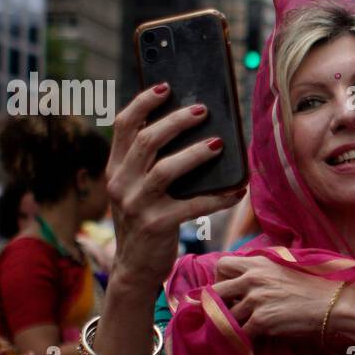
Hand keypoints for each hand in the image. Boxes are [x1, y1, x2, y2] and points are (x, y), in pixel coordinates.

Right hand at [106, 84, 245, 291]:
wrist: (135, 268)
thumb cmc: (147, 219)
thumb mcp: (139, 189)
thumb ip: (152, 162)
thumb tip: (194, 129)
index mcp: (116, 168)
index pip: (123, 125)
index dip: (143, 102)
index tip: (166, 86)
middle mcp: (121, 183)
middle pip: (147, 141)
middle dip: (176, 121)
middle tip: (203, 110)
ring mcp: (136, 205)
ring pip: (165, 169)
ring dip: (195, 154)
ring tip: (219, 143)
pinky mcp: (156, 225)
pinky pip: (192, 205)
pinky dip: (218, 197)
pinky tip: (238, 190)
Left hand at [210, 255, 340, 339]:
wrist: (332, 304)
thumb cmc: (313, 288)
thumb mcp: (285, 269)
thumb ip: (263, 272)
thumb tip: (244, 283)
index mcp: (259, 263)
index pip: (222, 265)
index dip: (219, 279)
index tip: (228, 291)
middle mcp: (253, 278)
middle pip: (214, 291)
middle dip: (215, 305)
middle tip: (225, 313)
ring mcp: (255, 299)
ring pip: (226, 315)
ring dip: (232, 324)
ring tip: (245, 328)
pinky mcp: (261, 319)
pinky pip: (240, 332)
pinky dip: (243, 337)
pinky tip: (253, 338)